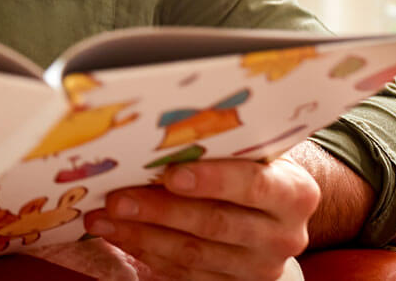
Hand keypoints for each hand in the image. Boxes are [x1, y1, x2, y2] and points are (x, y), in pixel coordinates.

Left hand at [82, 156, 319, 280]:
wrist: (274, 206)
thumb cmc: (250, 163)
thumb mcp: (249, 149)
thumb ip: (218, 144)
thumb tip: (155, 129)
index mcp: (294, 193)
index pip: (253, 186)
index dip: (212, 181)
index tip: (170, 175)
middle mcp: (284, 235)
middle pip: (214, 224)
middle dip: (159, 211)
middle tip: (116, 200)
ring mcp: (259, 266)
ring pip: (193, 254)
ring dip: (140, 235)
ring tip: (101, 219)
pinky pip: (185, 273)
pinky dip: (146, 252)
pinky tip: (117, 235)